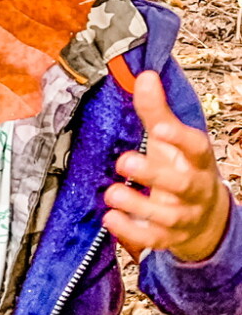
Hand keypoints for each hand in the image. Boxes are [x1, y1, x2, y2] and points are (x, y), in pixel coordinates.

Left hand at [104, 70, 231, 261]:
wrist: (204, 218)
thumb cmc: (181, 168)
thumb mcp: (171, 140)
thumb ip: (157, 111)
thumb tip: (145, 75)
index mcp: (197, 160)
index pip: (195, 147)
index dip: (179, 138)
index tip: (158, 128)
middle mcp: (194, 189)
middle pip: (181, 184)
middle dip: (154, 175)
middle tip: (123, 162)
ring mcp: (183, 216)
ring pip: (166, 215)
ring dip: (137, 205)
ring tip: (111, 193)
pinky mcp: (169, 238)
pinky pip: (153, 239)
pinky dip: (131, 231)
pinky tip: (110, 218)